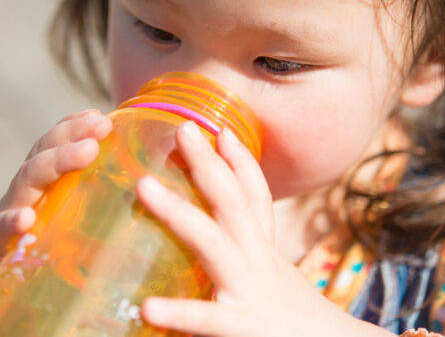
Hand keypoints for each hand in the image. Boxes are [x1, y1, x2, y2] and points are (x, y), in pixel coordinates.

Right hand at [0, 109, 111, 317]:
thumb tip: (129, 193)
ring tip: (86, 151)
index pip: (53, 146)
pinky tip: (25, 219)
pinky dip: (12, 223)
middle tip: (103, 124)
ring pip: (26, 180)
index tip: (100, 114)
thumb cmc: (28, 250)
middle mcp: (23, 193)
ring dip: (55, 162)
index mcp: (39, 185)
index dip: (74, 126)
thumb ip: (82, 203)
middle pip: (43, 154)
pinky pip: (0, 232)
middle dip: (72, 134)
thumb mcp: (55, 220)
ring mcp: (6, 217)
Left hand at [135, 121, 391, 336]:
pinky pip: (207, 319)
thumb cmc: (301, 325)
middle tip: (184, 127)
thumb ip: (250, 261)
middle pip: (232, 202)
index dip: (240, 162)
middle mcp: (259, 262)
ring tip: (143, 186)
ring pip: (212, 243)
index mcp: (264, 252)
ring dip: (178, 211)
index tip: (223, 130)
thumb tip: (221, 246)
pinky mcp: (243, 327)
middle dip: (207, 163)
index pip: (255, 198)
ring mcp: (249, 291)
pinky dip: (179, 312)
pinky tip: (148, 307)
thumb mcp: (277, 282)